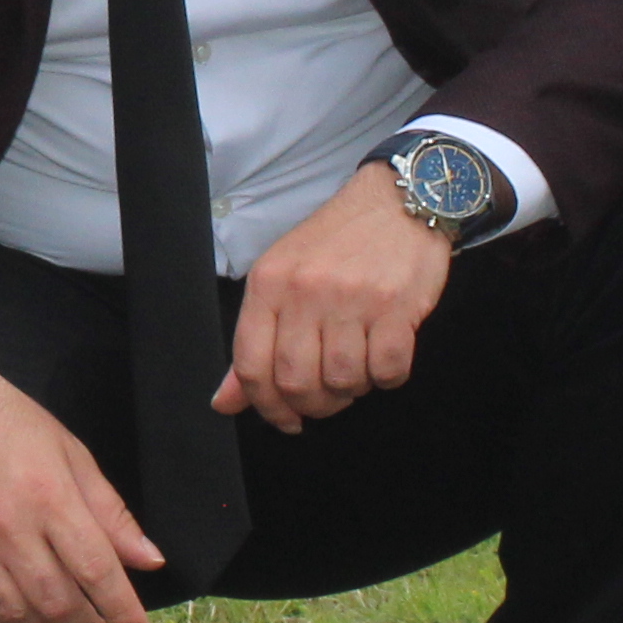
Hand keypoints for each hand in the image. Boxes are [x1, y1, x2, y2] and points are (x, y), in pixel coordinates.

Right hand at [0, 323, 161, 622]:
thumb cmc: (10, 425)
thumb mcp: (73, 455)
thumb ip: (110, 513)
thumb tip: (148, 562)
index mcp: (50, 496)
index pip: (97, 571)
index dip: (123, 614)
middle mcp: (8, 526)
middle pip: (57, 603)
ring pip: (16, 616)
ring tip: (59, 621)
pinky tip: (16, 613)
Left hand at [223, 165, 452, 428]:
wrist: (396, 203)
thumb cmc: (337, 244)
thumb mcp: (282, 279)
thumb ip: (254, 341)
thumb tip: (225, 401)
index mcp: (268, 284)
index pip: (251, 366)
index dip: (266, 406)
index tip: (284, 419)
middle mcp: (304, 291)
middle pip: (296, 382)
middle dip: (313, 405)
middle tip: (327, 398)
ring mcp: (351, 298)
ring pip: (343, 381)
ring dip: (353, 390)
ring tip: (357, 368)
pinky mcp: (396, 306)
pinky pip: (388, 370)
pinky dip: (387, 377)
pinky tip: (384, 357)